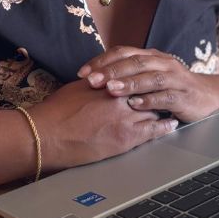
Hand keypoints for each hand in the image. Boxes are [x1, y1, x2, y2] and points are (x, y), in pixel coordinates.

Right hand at [30, 79, 176, 172]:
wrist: (46, 135)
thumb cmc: (56, 112)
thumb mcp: (78, 88)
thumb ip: (96, 83)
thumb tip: (104, 80)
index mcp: (108, 84)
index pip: (135, 78)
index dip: (144, 80)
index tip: (153, 79)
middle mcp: (119, 98)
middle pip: (147, 92)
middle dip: (155, 93)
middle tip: (166, 92)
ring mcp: (125, 119)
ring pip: (153, 110)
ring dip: (162, 109)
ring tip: (171, 107)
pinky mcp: (125, 139)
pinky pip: (153, 132)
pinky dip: (165, 127)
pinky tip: (171, 124)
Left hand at [77, 47, 218, 123]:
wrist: (207, 95)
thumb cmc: (171, 87)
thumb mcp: (149, 76)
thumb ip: (128, 74)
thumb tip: (95, 78)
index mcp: (151, 56)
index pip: (123, 52)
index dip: (102, 61)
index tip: (83, 73)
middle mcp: (163, 63)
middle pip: (134, 62)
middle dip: (111, 71)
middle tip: (92, 80)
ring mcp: (175, 78)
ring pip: (150, 77)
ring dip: (129, 83)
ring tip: (110, 90)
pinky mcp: (184, 95)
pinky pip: (165, 96)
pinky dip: (149, 100)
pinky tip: (134, 105)